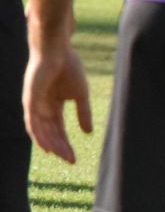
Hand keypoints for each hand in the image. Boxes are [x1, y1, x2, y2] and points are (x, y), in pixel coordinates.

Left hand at [24, 43, 92, 163]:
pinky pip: (32, 122)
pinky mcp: (30, 101)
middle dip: (61, 147)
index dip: (67, 143)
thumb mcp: (80, 94)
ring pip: (41, 131)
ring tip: (61, 155)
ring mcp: (35, 105)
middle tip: (70, 160)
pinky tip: (45, 145)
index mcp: (54, 106)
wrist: (57, 51)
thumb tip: (88, 133)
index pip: (60, 129)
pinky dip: (38, 135)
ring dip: (50, 144)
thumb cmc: (69, 68)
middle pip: (51, 133)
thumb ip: (83, 113)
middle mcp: (42, 108)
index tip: (75, 158)